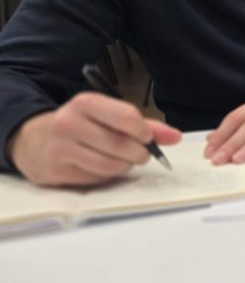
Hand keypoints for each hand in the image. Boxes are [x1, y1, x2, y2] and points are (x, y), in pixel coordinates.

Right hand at [8, 93, 180, 186]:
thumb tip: (175, 137)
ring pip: (111, 165)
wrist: (31, 140)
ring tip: (122, 159)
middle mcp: (70, 123)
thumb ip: (143, 125)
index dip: (144, 132)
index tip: (148, 137)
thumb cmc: (79, 125)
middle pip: (122, 145)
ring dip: (125, 166)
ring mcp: (61, 148)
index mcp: (86, 103)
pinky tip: (101, 166)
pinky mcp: (57, 171)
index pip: (127, 117)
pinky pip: (96, 179)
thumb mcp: (106, 116)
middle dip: (139, 153)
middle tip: (140, 153)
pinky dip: (107, 176)